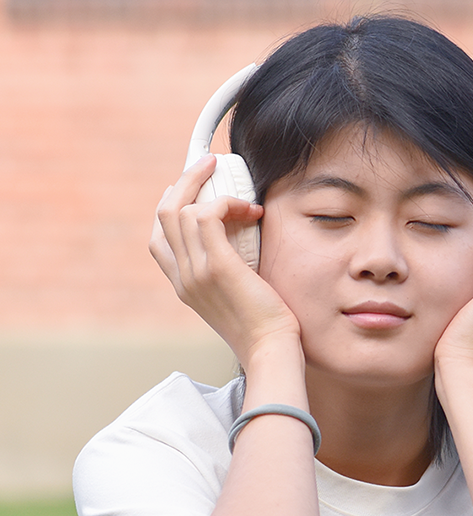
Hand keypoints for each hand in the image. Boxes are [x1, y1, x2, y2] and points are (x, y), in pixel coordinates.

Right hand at [149, 155, 301, 367]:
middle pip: (165, 213)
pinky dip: (229, 203)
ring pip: (182, 209)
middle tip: (210, 164)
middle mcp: (183, 278)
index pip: (158, 240)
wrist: (270, 351)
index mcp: (183, 287)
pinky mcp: (217, 266)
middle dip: (186, 181)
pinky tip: (251, 211)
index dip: (171, 207)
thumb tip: (241, 240)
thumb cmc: (264, 328)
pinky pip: (210, 214)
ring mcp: (196, 272)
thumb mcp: (235, 297)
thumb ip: (225, 273)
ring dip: (209, 185)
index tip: (194, 190)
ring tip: (238, 190)